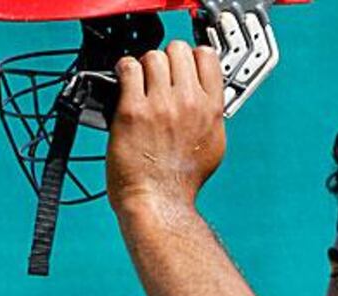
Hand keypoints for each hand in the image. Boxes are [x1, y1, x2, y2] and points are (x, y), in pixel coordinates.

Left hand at [106, 41, 225, 214]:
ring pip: (152, 57)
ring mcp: (161, 105)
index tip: (184, 64)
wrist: (159, 202)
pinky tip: (124, 81)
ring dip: (144, 66)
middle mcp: (189, 103)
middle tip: (158, 76)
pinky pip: (128, 69)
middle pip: (178, 51)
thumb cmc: (182, 182)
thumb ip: (210, 117)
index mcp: (211, 110)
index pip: (207, 57)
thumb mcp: (213, 147)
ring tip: (139, 81)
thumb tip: (205, 101)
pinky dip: (124, 70)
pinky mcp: (133, 110)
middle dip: (167, 60)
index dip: (193, 56)